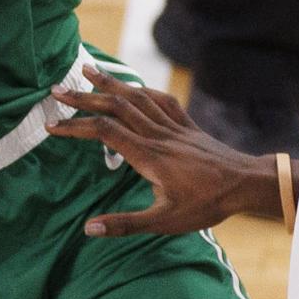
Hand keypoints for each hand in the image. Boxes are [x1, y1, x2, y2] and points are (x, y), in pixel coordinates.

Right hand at [46, 64, 271, 236]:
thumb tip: (88, 229)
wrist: (246, 184)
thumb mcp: (164, 221)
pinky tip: (132, 86)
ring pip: (136, 96)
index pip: (104, 131)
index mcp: (148, 155)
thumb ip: (125, 224)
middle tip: (56, 89)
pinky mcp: (186, 124)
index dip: (75, 126)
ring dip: (110, 82)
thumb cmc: (206, 205)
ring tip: (87, 70)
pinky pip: (160, 100)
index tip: (51, 124)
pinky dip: (141, 89)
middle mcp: (157, 134)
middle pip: (115, 106)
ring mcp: (173, 126)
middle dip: (84, 96)